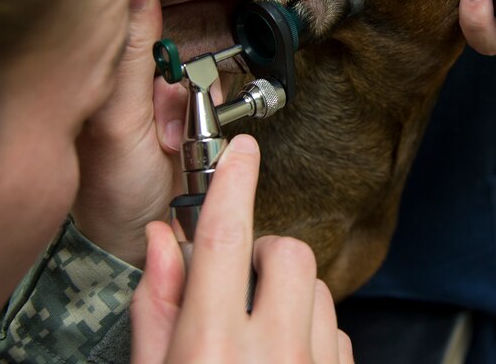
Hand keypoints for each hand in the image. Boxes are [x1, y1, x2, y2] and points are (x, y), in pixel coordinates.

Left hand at [73, 0, 203, 266]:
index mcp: (95, 65)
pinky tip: (192, 133)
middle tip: (189, 82)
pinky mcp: (179, 110)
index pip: (126, 3)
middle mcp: (121, 72)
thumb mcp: (122, 118)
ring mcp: (151, 91)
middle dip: (192, 48)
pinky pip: (207, 86)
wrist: (141, 240)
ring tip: (180, 129)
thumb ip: (132, 52)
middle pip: (167, 26)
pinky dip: (212, 103)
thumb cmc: (112, 187)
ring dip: (201, 87)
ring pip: (193, 58)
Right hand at [130, 135, 353, 363]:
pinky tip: (284, 357)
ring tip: (260, 333)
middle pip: (288, 253)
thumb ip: (157, 308)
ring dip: (290, 297)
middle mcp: (271, 356)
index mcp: (211, 349)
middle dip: (264, 253)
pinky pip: (338, 331)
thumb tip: (163, 239)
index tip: (242, 152)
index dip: (234, 185)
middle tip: (240, 286)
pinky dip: (311, 333)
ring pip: (318, 289)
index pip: (225, 240)